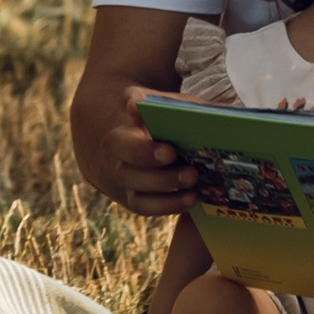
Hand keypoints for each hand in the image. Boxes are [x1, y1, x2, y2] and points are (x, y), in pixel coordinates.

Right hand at [103, 87, 201, 217]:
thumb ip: (157, 104)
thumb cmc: (152, 120)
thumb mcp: (154, 106)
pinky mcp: (139, 202)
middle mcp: (118, 166)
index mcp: (119, 139)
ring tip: (194, 192)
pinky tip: (192, 199)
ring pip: (139, 200)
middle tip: (192, 173)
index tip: (170, 152)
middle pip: (131, 177)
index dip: (145, 151)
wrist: (132, 143)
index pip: (124, 147)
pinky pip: (150, 210)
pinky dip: (171, 207)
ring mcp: (128, 188)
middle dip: (163, 178)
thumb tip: (150, 104)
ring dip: (168, 199)